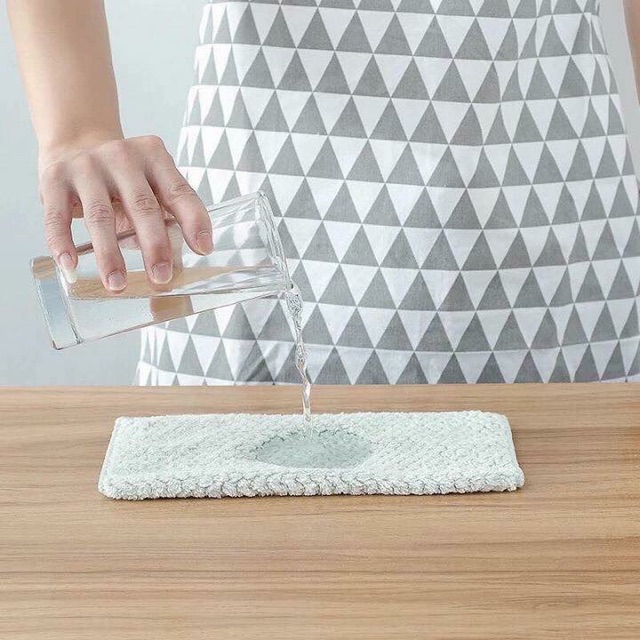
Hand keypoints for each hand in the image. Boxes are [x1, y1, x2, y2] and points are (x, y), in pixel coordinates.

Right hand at [39, 133, 212, 290]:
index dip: (193, 221)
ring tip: (117, 284)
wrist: (75, 142)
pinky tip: (71, 267)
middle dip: (154, 246)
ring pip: (100, 215)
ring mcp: (87, 166)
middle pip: (142, 206)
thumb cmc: (123, 177)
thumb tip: (175, 267)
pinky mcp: (54, 178)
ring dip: (109, 254)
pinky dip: (63, 243)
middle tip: (161, 277)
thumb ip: (165, 217)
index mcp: (154, 158)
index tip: (203, 249)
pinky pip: (57, 216)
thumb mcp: (150, 186)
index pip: (179, 192)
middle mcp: (122, 157)